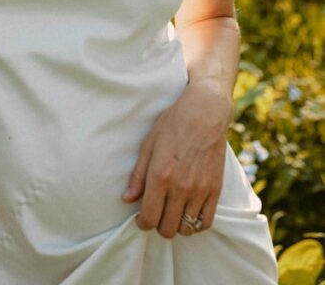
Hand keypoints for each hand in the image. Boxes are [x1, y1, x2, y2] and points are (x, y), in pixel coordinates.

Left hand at [122, 79, 231, 238]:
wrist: (205, 113)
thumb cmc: (173, 124)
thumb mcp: (148, 144)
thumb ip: (138, 175)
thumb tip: (127, 199)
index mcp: (160, 175)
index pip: (149, 217)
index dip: (142, 223)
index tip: (141, 219)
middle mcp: (180, 187)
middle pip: (167, 228)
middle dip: (158, 225)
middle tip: (156, 214)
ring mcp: (200, 190)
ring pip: (186, 229)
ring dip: (176, 225)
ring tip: (171, 213)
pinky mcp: (215, 190)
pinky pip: (206, 222)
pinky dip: (195, 224)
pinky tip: (188, 213)